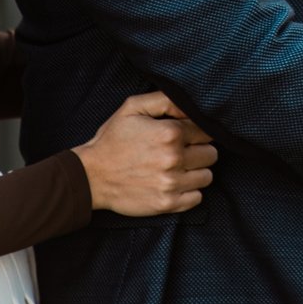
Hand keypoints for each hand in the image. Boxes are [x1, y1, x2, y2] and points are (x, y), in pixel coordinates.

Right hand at [74, 91, 217, 215]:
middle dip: (199, 150)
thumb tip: (193, 104)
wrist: (91, 176)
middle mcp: (174, 159)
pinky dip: (190, 191)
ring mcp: (171, 183)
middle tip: (182, 151)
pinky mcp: (166, 203)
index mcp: (170, 133)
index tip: (185, 134)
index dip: (197, 131)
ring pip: (207, 176)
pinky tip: (175, 183)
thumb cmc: (113, 139)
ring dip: (196, 171)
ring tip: (178, 167)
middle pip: (211, 154)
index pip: (206, 131)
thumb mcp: (134, 108)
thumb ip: (166, 100)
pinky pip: (197, 198)